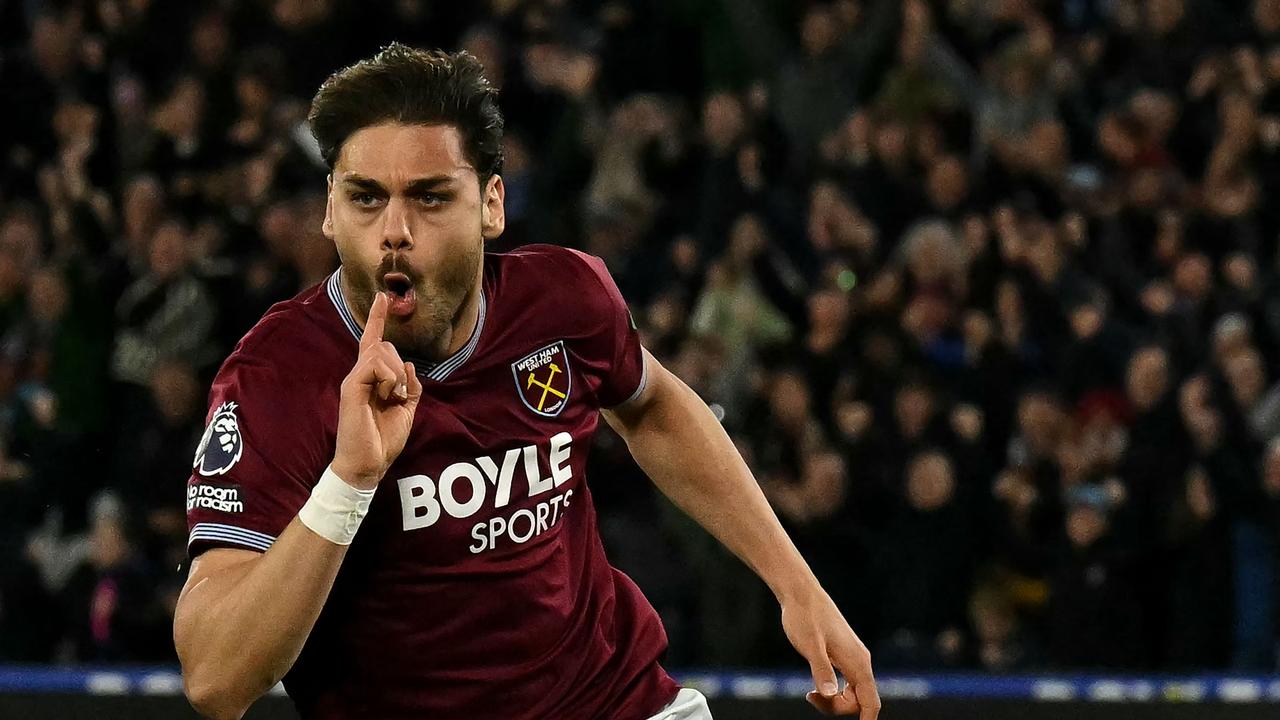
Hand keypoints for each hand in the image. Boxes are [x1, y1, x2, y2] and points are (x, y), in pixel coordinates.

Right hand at [332, 292, 422, 489]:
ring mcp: (354, 380)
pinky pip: (374, 363)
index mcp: (372, 380)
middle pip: (384, 345)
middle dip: (399, 365)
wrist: (367, 464)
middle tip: (400, 395)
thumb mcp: (407, 412)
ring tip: (393, 397)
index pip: (374, 342)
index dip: (378, 319)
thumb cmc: (383, 441)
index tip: (383, 297)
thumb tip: (408, 366)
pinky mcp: (351, 387)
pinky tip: (388, 395)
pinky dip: (389, 377)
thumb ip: (411, 388)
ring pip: (380, 351)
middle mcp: (360, 376)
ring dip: (396, 374)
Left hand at [781, 587, 879, 716]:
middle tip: (810, 696)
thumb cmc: (804, 616)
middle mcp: (860, 661)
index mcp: (857, 662)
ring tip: (810, 694)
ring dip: (834, 700)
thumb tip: (831, 694)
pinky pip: (846, 683)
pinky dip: (832, 690)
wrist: (800, 593)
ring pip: (852, 692)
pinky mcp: (843, 654)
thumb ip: (821, 670)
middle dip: (838, 708)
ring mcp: (853, 657)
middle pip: (860, 701)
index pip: (871, 702)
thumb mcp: (810, 646)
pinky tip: (815, 687)